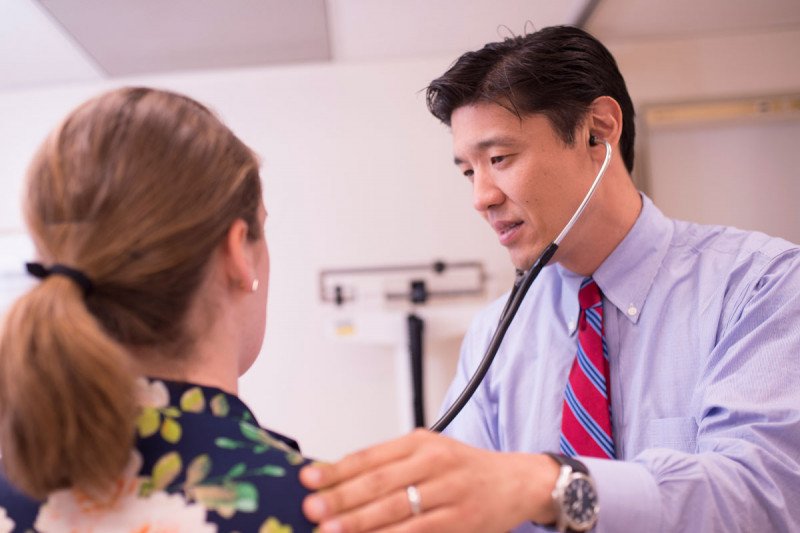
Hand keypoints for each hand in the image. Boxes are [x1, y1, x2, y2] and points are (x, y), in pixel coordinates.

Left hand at [300, 429, 558, 531]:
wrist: (516, 481)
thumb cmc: (465, 468)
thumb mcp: (429, 451)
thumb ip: (390, 463)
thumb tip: (339, 479)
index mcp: (420, 442)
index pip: (370, 455)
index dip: (337, 469)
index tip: (308, 479)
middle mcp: (434, 462)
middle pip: (379, 483)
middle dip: (341, 498)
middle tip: (312, 508)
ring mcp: (448, 492)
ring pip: (396, 510)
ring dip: (360, 522)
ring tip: (331, 530)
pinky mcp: (459, 520)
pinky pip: (419, 532)